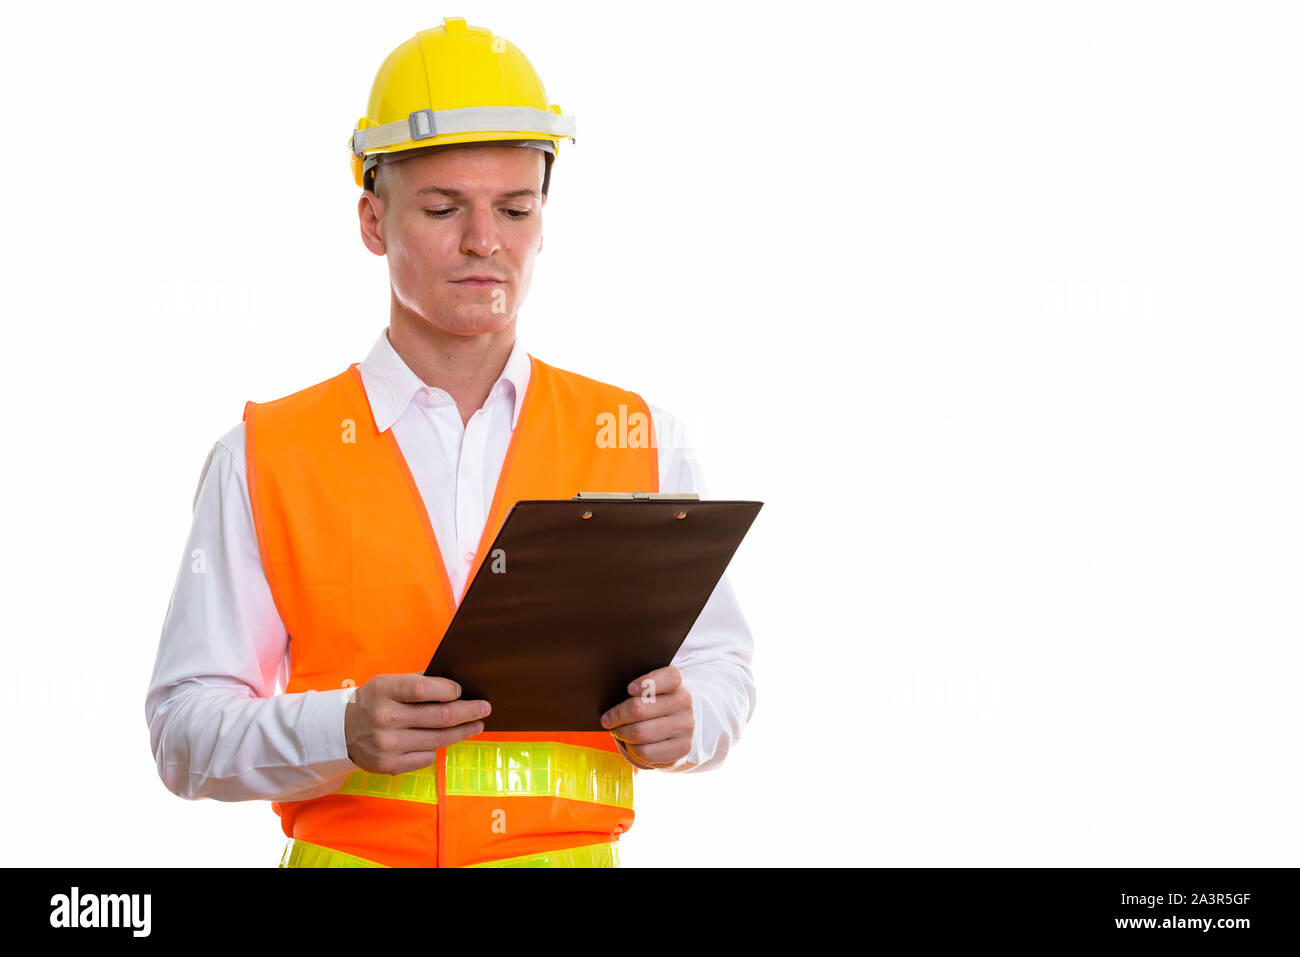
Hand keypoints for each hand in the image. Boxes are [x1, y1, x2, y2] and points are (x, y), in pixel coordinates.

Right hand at [344, 673, 489, 774]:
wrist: (341, 731)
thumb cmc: (373, 701)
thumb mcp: (388, 683)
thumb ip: (417, 683)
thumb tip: (455, 687)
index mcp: (384, 691)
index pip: (423, 689)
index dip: (448, 690)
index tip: (461, 691)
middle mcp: (385, 718)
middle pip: (440, 717)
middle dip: (468, 711)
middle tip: (485, 708)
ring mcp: (387, 745)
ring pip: (438, 739)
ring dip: (463, 731)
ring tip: (476, 724)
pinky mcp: (390, 765)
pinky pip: (427, 757)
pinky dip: (437, 748)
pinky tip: (443, 740)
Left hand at [600, 665, 693, 769]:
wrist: (671, 732)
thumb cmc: (651, 707)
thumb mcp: (645, 693)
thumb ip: (633, 690)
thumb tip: (609, 697)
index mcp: (675, 682)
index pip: (669, 678)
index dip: (647, 682)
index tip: (629, 689)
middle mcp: (684, 702)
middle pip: (641, 709)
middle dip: (618, 716)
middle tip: (608, 720)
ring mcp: (686, 725)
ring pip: (641, 733)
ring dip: (623, 734)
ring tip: (618, 731)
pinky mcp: (683, 747)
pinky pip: (647, 752)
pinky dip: (633, 749)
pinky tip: (632, 744)